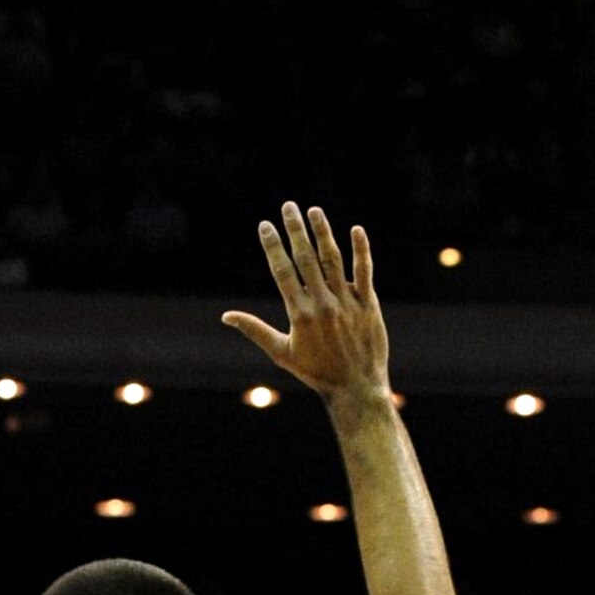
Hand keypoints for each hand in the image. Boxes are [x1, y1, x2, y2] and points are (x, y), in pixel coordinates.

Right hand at [223, 205, 389, 404]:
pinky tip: (355, 229)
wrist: (356, 388)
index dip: (273, 246)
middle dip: (295, 230)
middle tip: (288, 206)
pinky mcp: (367, 304)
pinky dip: (360, 250)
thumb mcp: (282, 353)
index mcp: (299, 314)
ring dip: (323, 232)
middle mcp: (322, 304)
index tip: (265, 225)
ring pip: (333, 259)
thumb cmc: (316, 372)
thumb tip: (226, 317)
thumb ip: (255, 330)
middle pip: (306, 258)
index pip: (282, 272)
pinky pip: (364, 271)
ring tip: (314, 210)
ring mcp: (346, 302)